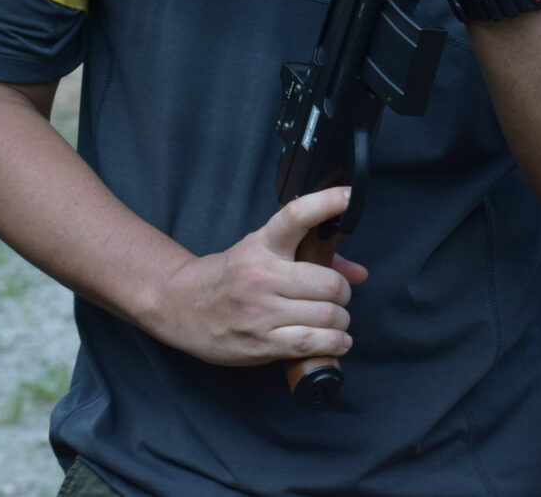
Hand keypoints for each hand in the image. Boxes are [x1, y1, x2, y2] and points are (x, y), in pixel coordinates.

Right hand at [143, 186, 369, 365]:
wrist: (179, 305)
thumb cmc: (230, 277)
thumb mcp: (264, 254)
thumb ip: (314, 257)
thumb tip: (360, 274)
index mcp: (262, 245)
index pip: (296, 216)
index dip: (326, 202)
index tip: (349, 195)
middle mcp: (262, 275)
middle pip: (329, 282)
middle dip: (342, 292)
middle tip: (336, 296)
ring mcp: (260, 311)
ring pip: (326, 315)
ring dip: (340, 321)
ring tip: (335, 321)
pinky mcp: (260, 343)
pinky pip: (310, 343)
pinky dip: (333, 344)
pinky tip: (336, 341)